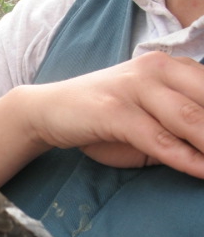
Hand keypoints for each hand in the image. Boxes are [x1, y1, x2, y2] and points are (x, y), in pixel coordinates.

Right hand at [25, 52, 203, 176]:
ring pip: (190, 117)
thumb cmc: (100, 116)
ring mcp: (134, 87)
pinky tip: (203, 171)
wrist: (48, 109)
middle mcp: (156, 68)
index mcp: (170, 65)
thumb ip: (178, 126)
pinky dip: (186, 157)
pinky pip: (158, 138)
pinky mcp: (114, 110)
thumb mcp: (145, 116)